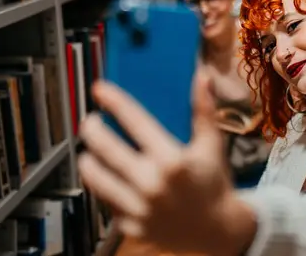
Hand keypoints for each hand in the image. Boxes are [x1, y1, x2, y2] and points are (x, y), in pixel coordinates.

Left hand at [78, 72, 255, 254]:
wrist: (217, 229)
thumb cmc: (213, 183)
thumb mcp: (212, 145)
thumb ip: (204, 110)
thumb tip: (201, 77)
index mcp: (172, 161)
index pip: (135, 122)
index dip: (114, 102)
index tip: (100, 89)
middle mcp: (152, 184)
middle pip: (106, 148)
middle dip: (92, 129)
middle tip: (90, 121)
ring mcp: (140, 208)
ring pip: (97, 177)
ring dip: (89, 159)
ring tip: (90, 150)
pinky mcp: (131, 226)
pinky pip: (105, 202)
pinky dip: (102, 186)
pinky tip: (104, 176)